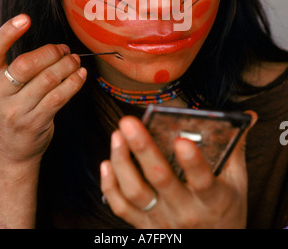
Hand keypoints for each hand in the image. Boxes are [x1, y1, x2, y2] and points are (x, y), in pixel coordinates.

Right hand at [0, 14, 86, 167]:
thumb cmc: (8, 114)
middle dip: (50, 52)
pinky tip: (80, 75)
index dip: (8, 33)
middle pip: (26, 63)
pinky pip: (59, 96)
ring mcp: (14, 111)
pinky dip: (74, 82)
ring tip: (75, 60)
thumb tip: (50, 48)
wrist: (8, 154)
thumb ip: (12, 69)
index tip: (25, 19)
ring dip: (67, 65)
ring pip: (47, 78)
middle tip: (64, 49)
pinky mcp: (34, 122)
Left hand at [100, 113, 256, 228]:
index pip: (202, 180)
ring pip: (136, 193)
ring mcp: (162, 221)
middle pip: (160, 180)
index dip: (192, 162)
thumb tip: (246, 117)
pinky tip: (106, 163)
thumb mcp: (237, 183)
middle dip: (142, 149)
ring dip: (122, 163)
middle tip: (129, 123)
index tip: (182, 140)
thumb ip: (236, 148)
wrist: (215, 248)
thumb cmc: (226, 210)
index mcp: (212, 199)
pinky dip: (110, 187)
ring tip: (116, 136)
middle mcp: (185, 211)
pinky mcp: (145, 226)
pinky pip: (122, 209)